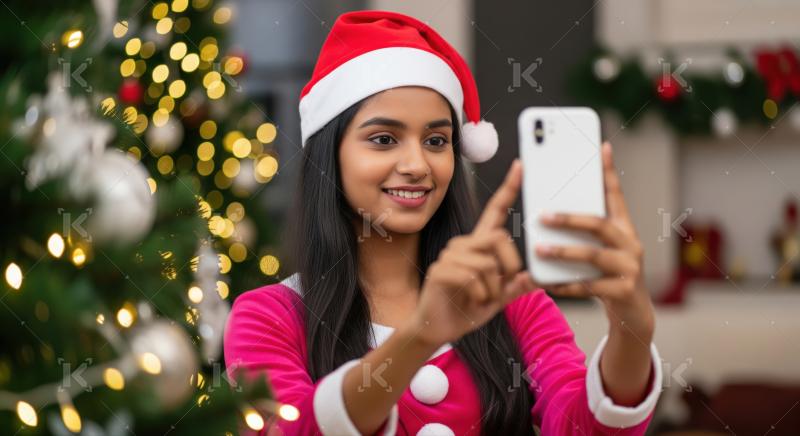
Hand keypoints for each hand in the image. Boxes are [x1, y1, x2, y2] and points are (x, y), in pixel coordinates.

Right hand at [408, 159, 537, 347]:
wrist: (438, 328)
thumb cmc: (466, 309)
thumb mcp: (498, 298)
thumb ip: (516, 286)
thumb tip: (536, 277)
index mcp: (479, 245)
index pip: (495, 211)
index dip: (508, 189)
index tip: (520, 166)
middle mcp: (464, 244)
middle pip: (499, 237)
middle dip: (511, 263)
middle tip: (507, 285)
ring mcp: (450, 255)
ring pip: (488, 262)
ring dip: (494, 287)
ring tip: (484, 298)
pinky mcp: (440, 270)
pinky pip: (472, 277)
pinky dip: (481, 294)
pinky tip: (473, 301)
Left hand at [535, 142, 653, 336]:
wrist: (632, 312)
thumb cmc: (609, 274)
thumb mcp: (603, 248)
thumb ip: (586, 230)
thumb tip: (551, 210)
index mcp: (624, 228)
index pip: (615, 195)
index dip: (608, 171)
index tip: (601, 146)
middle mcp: (630, 244)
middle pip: (599, 224)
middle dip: (569, 219)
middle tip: (542, 216)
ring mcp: (629, 268)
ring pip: (593, 256)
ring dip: (563, 252)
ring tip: (539, 249)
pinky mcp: (623, 291)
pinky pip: (588, 286)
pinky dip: (565, 285)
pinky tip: (547, 282)